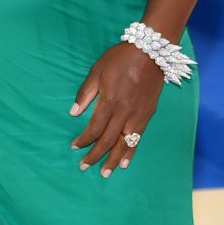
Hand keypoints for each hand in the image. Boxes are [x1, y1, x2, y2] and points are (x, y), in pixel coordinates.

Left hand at [69, 42, 162, 176]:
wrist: (150, 52)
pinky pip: (138, 138)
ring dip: (113, 160)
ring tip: (105, 173)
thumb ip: (85, 93)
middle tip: (84, 167)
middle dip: (95, 155)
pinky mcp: (148, 114)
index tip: (75, 147)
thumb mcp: (96, 70)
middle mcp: (124, 112)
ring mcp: (138, 115)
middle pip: (108, 140)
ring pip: (124, 144)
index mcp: (109, 101)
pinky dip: (131, 151)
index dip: (84, 140)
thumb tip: (73, 113)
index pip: (94, 128)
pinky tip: (125, 162)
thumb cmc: (120, 58)